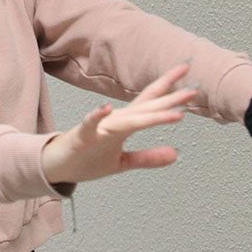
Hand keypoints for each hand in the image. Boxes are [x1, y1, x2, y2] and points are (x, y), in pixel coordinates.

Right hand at [42, 64, 196, 184]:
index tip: (192, 85)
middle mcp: (116, 121)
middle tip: (194, 89)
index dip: (170, 93)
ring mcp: (100, 128)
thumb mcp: (123, 162)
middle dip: (170, 98)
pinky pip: (90, 125)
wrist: (57, 167)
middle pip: (146, 107)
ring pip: (129, 119)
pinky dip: (97, 116)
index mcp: (125, 124)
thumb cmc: (88, 160)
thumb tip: (175, 154)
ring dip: (150, 115)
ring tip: (173, 112)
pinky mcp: (83, 137)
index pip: (151, 104)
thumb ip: (148, 157)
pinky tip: (106, 108)